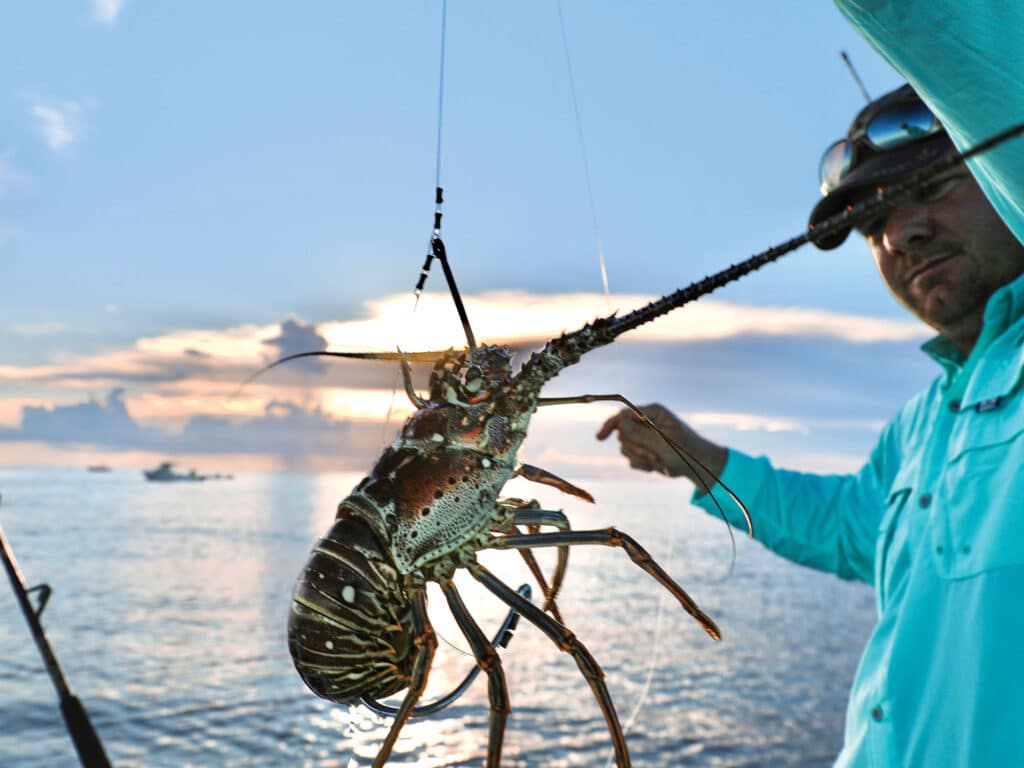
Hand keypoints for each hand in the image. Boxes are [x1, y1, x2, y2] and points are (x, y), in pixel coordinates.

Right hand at [596, 403, 726, 487]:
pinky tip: (657, 465)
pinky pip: (630, 459)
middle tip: (652, 455)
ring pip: (624, 448)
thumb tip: (619, 424)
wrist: (696, 467)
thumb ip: (640, 434)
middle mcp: (646, 422)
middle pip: (622, 433)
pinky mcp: (643, 450)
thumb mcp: (663, 442)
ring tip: (657, 461)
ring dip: (639, 458)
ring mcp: (644, 437)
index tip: (600, 438)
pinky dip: (642, 465)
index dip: (610, 425)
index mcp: (652, 412)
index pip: (624, 414)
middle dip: (635, 447)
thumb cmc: (685, 450)